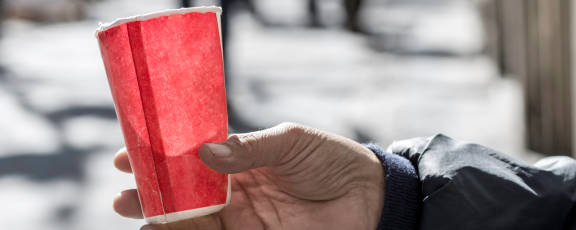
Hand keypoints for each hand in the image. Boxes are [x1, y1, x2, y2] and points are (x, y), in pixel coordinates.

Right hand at [113, 123, 384, 229]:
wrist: (368, 196)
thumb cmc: (331, 160)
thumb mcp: (290, 141)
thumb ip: (250, 147)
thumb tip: (205, 152)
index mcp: (240, 159)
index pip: (191, 158)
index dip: (162, 156)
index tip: (129, 153)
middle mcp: (235, 189)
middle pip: (184, 192)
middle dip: (152, 192)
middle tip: (123, 192)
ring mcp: (242, 218)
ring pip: (192, 219)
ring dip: (162, 217)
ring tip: (132, 210)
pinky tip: (163, 229)